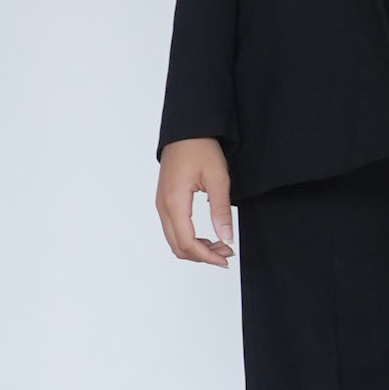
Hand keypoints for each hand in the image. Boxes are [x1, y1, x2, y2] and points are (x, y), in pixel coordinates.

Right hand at [155, 138, 234, 266]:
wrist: (186, 131)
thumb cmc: (199, 148)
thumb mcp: (218, 178)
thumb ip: (221, 209)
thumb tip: (226, 236)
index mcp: (174, 202)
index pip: (187, 242)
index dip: (207, 256)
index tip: (225, 258)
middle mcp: (163, 206)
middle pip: (178, 246)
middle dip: (203, 256)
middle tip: (226, 253)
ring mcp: (162, 205)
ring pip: (175, 240)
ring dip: (197, 249)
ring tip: (220, 245)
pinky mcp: (166, 202)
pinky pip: (174, 230)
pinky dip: (190, 239)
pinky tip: (208, 237)